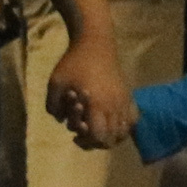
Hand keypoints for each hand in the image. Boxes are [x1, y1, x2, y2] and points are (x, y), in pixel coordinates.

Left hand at [44, 35, 135, 149]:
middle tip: (84, 134)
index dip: (87, 142)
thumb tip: (61, 121)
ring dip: (111, 136)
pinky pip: (133, 119)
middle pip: (113, 138)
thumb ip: (53, 107)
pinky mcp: (129, 96)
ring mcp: (124, 101)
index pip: (99, 136)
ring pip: (125, 131)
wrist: (95, 44)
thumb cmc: (72, 64)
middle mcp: (115, 106)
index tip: (75, 137)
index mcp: (97, 105)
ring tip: (97, 129)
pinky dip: (123, 127)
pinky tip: (110, 122)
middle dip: (97, 142)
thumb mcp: (54, 84)